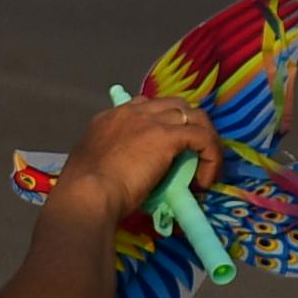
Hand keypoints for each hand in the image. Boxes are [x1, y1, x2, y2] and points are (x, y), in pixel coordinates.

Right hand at [55, 95, 220, 224]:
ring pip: (194, 116)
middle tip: (191, 153)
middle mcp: (130, 112)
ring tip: (205, 166)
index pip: (143, 107)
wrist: (89, 192)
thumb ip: (110, 157)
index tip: (166, 148)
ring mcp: (150, 121)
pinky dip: (211, 157)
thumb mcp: (92, 164)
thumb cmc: (85, 188)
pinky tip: (206, 180)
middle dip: (188, 125)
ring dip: (205, 139)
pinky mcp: (168, 135)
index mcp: (108, 118)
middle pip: (173, 105)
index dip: (161, 123)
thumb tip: (125, 169)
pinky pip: (203, 137)